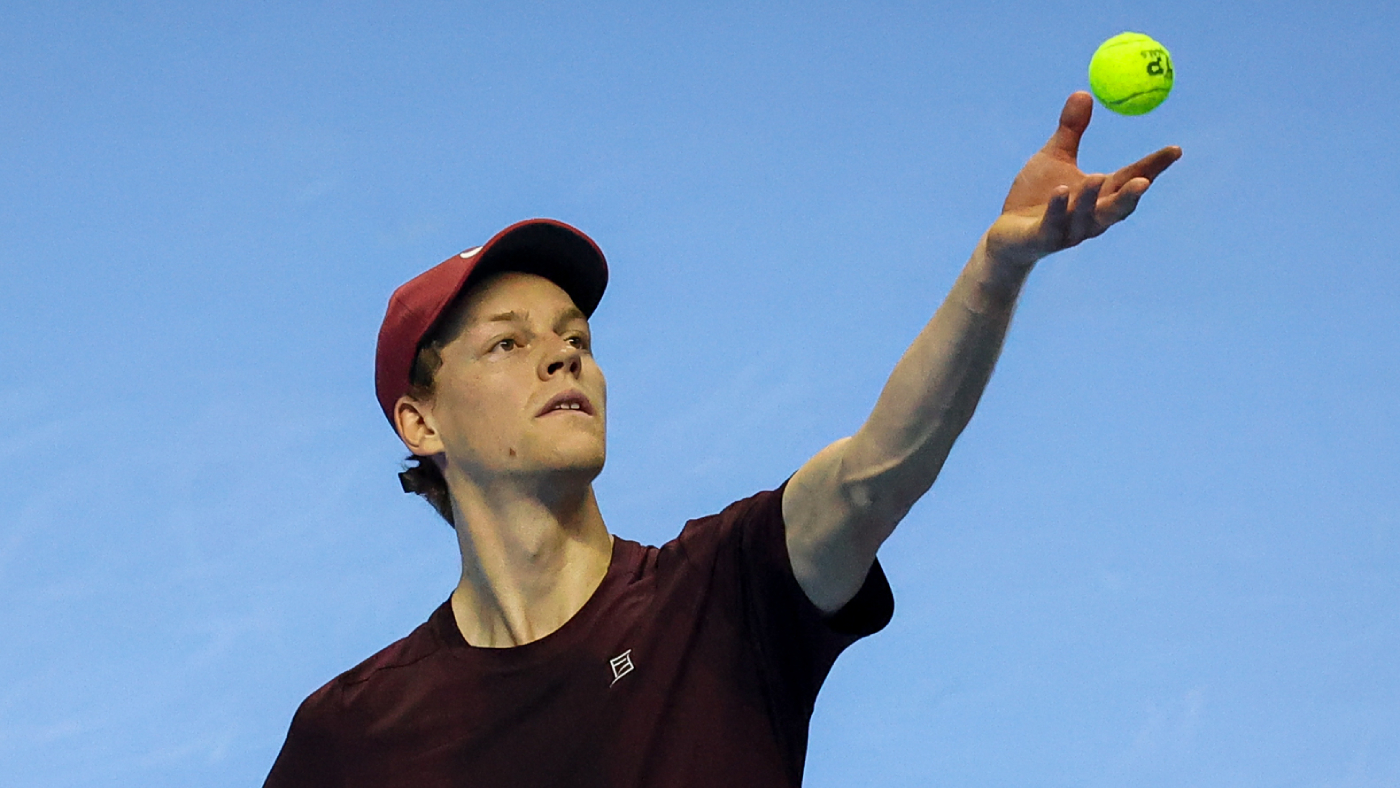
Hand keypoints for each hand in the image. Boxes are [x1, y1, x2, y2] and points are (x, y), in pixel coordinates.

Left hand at [985, 92, 1181, 270]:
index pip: (1131, 180)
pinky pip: (1052, 226)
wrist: (1007, 235)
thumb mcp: (1054, 158)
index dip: (1154, 168)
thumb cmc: (1036, 196)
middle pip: (1117, 208)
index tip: (1175, 149)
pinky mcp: (1042, 239)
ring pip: (1086, 218)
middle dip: (1131, 196)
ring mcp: (1067, 231)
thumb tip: (1083, 92)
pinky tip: (1060, 191)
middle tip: (1145, 180)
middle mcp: (1090, 217)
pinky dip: (1058, 209)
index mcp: (1099, 196)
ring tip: (1097, 177)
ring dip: (1092, 199)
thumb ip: (1071, 131)